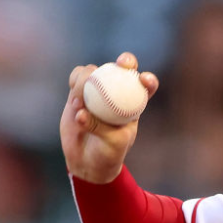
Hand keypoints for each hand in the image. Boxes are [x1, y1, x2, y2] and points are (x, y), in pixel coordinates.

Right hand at [60, 52, 158, 184]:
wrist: (87, 161)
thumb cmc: (108, 154)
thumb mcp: (112, 143)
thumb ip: (99, 127)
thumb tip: (81, 112)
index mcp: (134, 105)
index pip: (146, 87)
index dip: (148, 80)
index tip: (144, 79)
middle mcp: (116, 93)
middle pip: (123, 69)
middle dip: (126, 61)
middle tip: (121, 64)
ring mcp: (97, 91)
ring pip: (94, 71)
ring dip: (87, 80)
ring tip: (80, 104)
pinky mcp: (78, 92)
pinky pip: (76, 79)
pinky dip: (75, 84)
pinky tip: (74, 102)